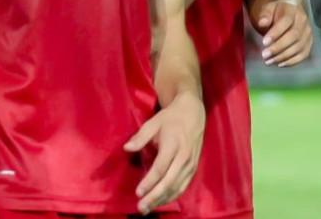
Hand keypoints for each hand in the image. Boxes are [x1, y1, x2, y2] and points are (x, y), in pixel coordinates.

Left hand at [123, 93, 205, 213]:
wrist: (194, 112)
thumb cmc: (171, 118)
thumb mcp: (154, 122)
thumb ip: (140, 136)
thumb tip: (126, 148)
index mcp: (173, 144)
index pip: (160, 168)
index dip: (149, 182)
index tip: (138, 192)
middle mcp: (184, 156)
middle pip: (169, 181)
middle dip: (155, 196)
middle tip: (141, 207)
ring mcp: (191, 163)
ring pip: (177, 186)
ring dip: (163, 199)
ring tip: (148, 209)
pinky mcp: (194, 167)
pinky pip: (184, 185)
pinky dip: (173, 196)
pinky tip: (162, 201)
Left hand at [250, 0, 312, 66]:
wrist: (289, 11)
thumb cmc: (276, 11)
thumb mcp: (268, 8)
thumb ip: (264, 14)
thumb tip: (262, 23)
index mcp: (292, 10)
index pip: (286, 21)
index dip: (276, 32)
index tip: (264, 42)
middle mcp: (303, 21)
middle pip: (294, 36)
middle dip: (278, 47)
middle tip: (265, 55)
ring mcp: (308, 33)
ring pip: (299, 47)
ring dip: (283, 56)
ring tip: (269, 61)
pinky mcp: (309, 43)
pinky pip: (303, 54)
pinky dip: (292, 61)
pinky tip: (280, 64)